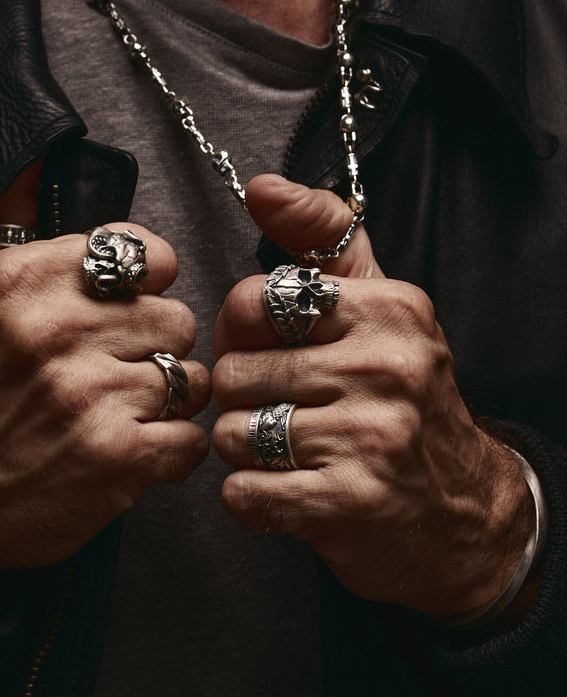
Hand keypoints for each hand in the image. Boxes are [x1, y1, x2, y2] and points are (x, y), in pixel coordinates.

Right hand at [0, 226, 210, 587]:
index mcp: (25, 281)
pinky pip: (191, 438)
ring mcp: (89, 394)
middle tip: (124, 369)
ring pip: (190, 379)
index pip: (144, 253)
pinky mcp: (115, 456)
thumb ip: (12, 230)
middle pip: (176, 318)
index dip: (152, 283)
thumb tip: (40, 163)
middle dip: (156, 347)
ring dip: (166, 401)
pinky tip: (136, 450)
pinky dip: (172, 449)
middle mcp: (58, 330)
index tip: (137, 304)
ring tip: (125, 413)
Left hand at [212, 175, 531, 616]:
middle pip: (234, 373)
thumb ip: (321, 235)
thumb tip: (262, 187)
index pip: (252, 303)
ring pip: (233, 433)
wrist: (463, 509)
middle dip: (245, 397)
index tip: (274, 349)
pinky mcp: (349, 503)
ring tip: (292, 450)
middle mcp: (386, 368)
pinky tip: (290, 491)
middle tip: (286, 408)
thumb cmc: (401, 395)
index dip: (243, 333)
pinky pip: (244, 493)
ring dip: (248, 449)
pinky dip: (253, 497)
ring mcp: (371, 438)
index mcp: (389, 309)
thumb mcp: (378, 302)